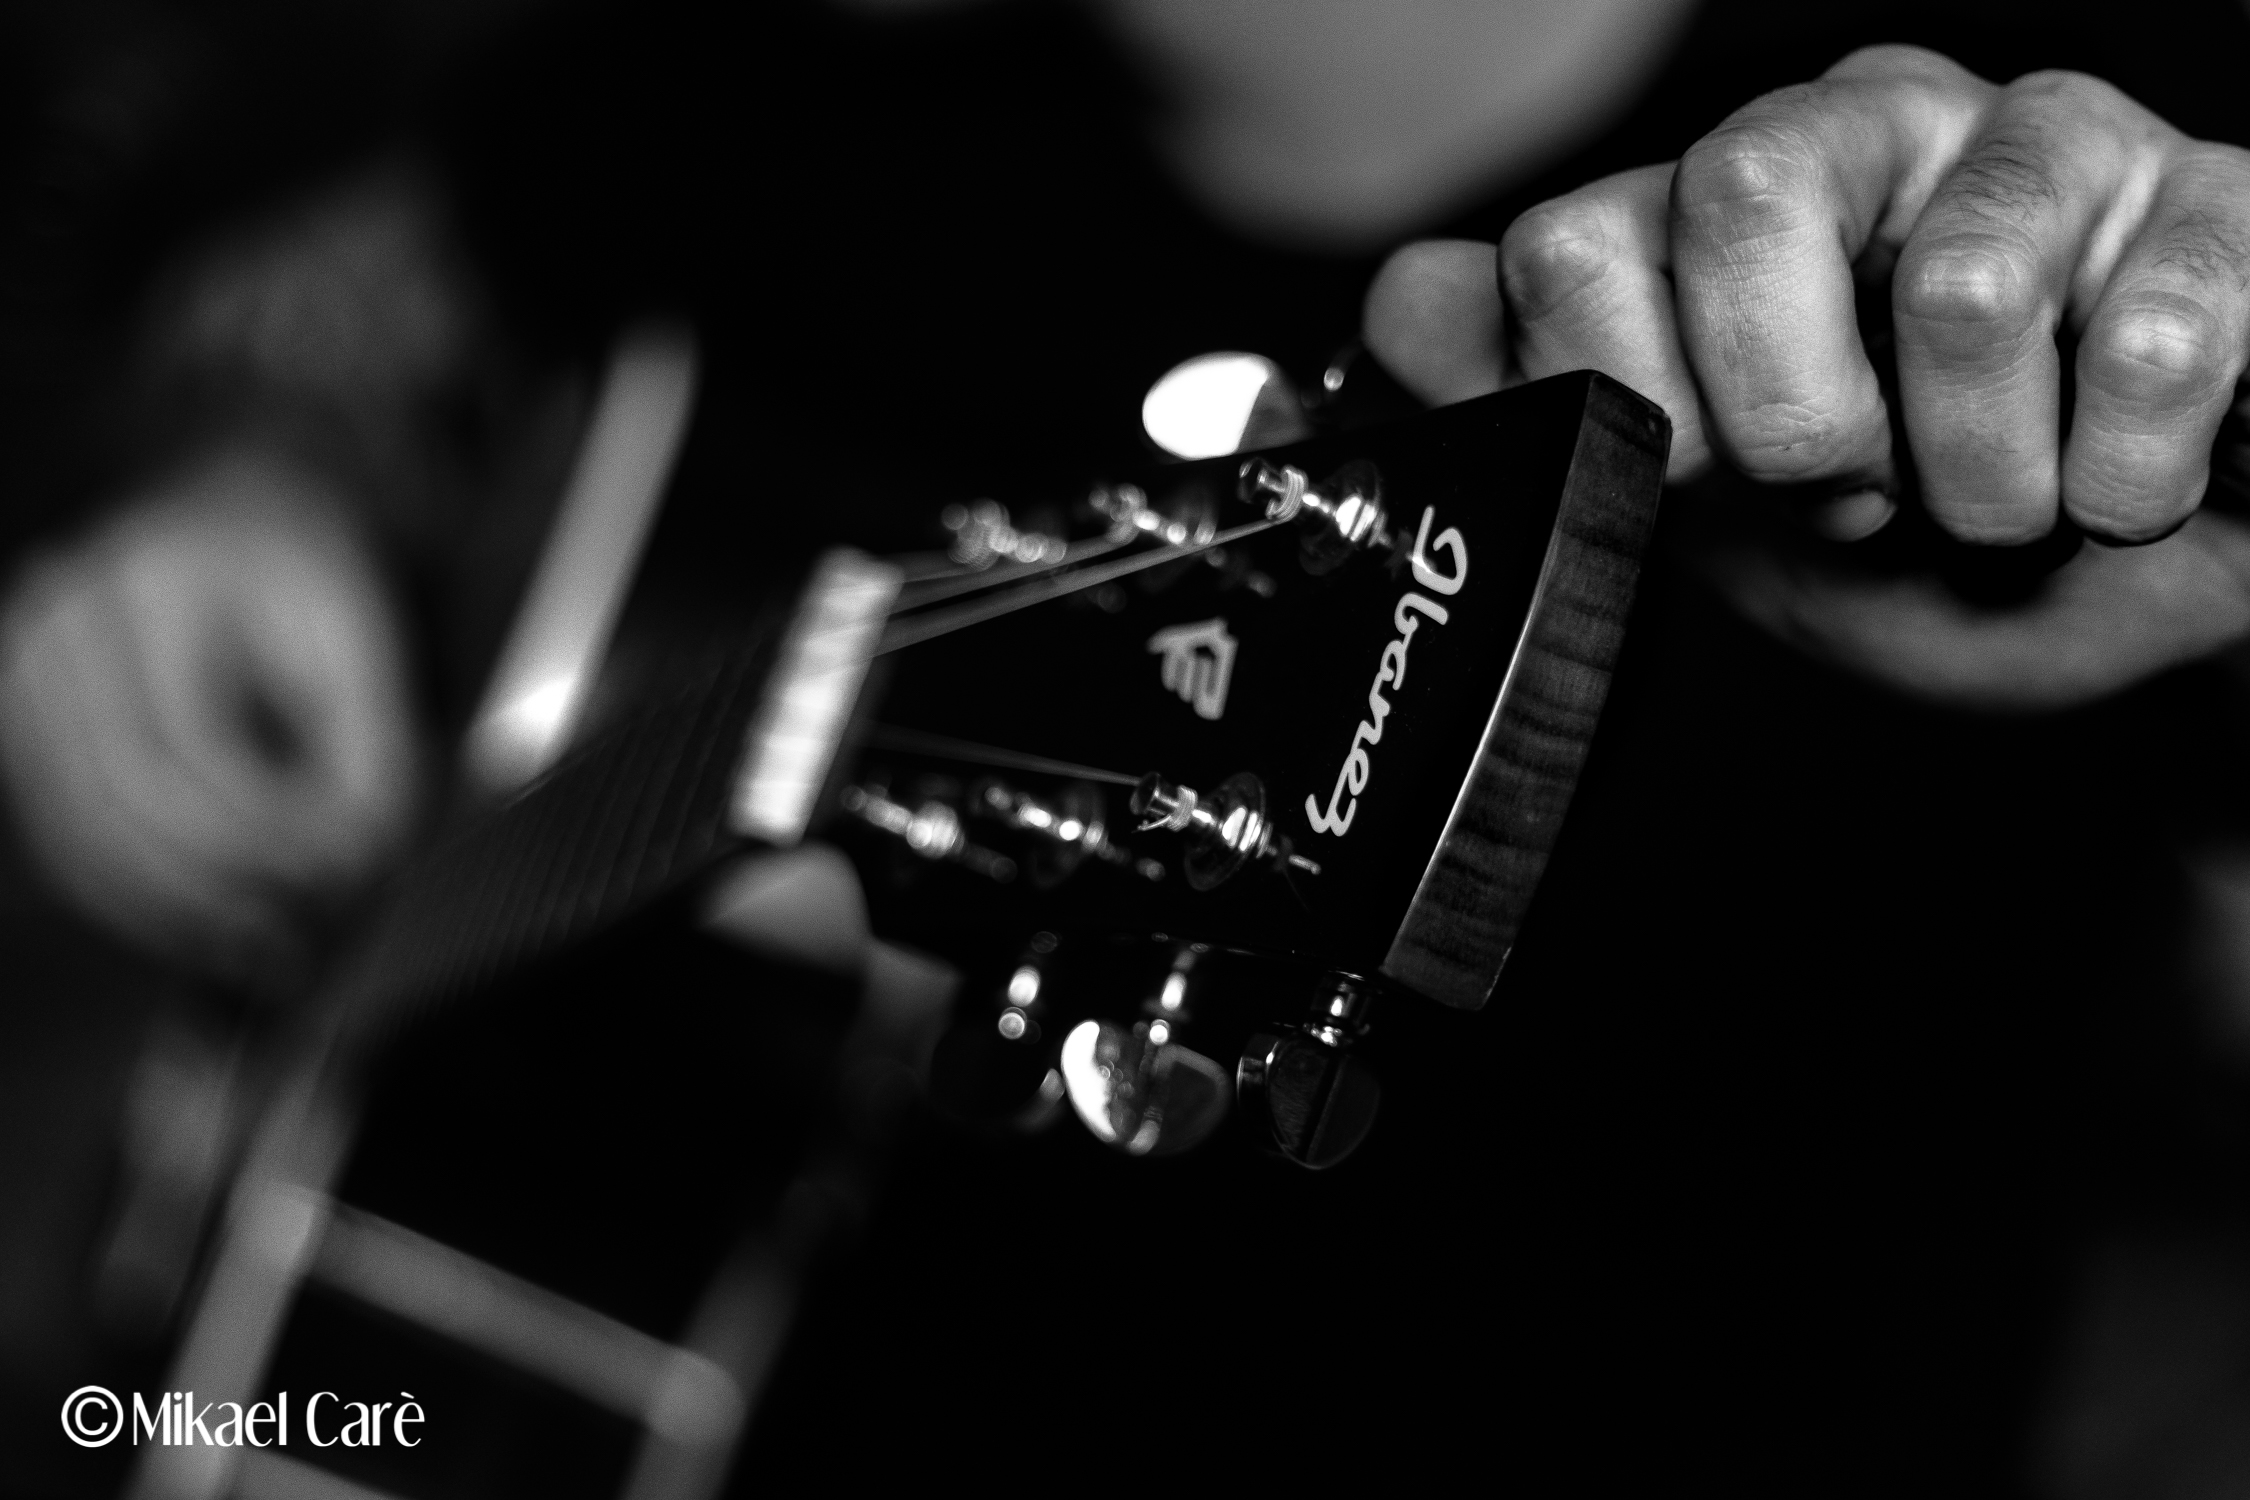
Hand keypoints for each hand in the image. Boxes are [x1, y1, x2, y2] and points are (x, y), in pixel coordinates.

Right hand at [0, 453, 419, 986]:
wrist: (245, 521)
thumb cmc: (313, 589)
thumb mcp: (373, 655)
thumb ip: (371, 761)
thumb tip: (352, 870)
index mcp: (165, 579)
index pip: (196, 746)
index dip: (268, 834)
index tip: (344, 875)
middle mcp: (71, 616)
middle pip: (123, 797)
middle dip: (216, 888)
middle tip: (298, 942)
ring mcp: (26, 669)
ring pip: (77, 832)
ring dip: (170, 914)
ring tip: (261, 952)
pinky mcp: (18, 723)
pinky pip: (60, 837)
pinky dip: (132, 899)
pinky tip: (207, 926)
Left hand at [1364, 46, 2249, 705]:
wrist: (2098, 607)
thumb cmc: (1894, 540)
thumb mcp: (1684, 500)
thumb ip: (1532, 403)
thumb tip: (1384, 326)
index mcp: (1716, 202)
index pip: (1564, 240)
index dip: (1623, 400)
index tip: (1703, 482)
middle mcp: (1867, 132)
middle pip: (1735, 188)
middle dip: (1793, 419)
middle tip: (1854, 489)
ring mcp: (2046, 148)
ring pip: (1961, 285)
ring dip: (1978, 477)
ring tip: (1996, 495)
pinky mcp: (2216, 207)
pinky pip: (2158, 335)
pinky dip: (2124, 477)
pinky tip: (2118, 482)